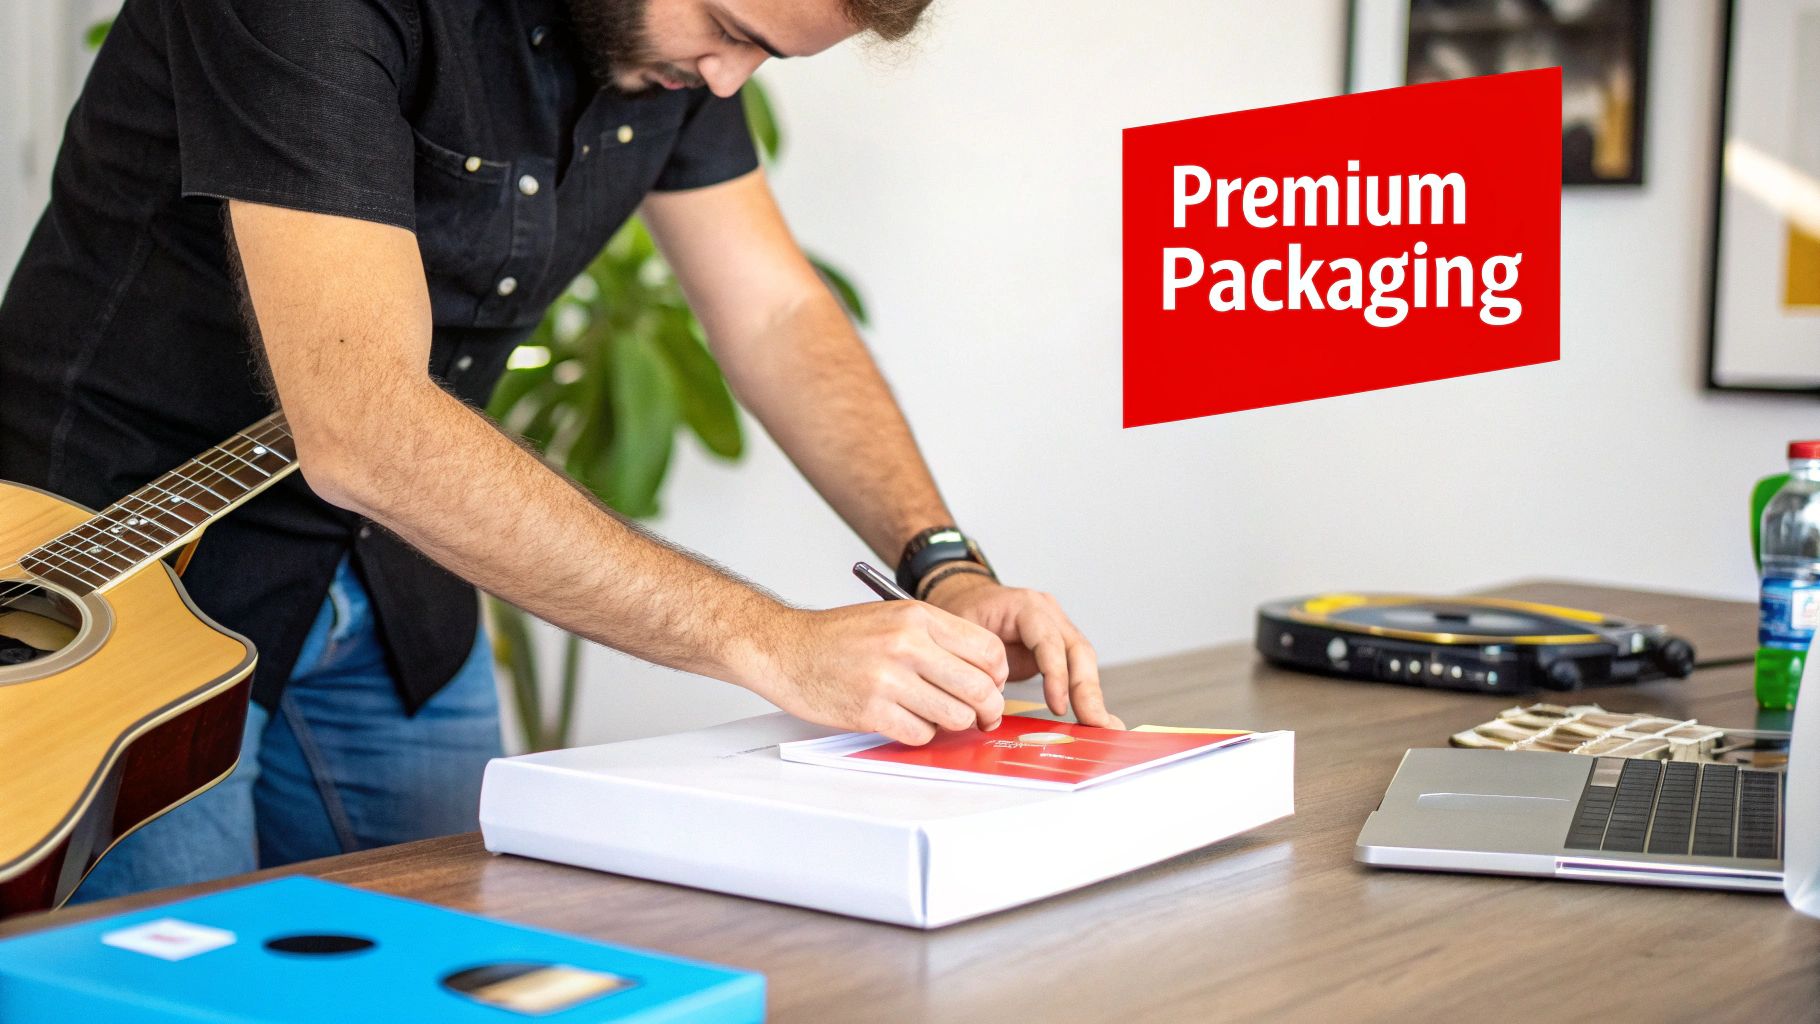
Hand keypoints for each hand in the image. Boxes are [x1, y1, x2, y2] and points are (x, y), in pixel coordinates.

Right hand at [750, 602, 1009, 745]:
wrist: (785, 649)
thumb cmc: (837, 637)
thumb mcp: (892, 617)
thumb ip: (937, 638)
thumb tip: (984, 672)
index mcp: (917, 616)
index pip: (988, 651)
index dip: (998, 676)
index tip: (991, 686)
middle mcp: (907, 644)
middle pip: (980, 688)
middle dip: (988, 709)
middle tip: (982, 716)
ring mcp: (888, 679)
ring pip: (955, 716)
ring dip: (952, 724)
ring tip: (936, 716)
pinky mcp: (871, 710)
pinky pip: (921, 734)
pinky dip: (921, 734)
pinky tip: (907, 721)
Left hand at [923, 573, 1124, 729]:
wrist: (967, 599)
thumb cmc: (962, 614)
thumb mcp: (960, 633)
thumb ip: (974, 664)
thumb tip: (986, 709)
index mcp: (1025, 605)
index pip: (1049, 640)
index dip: (1056, 674)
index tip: (1058, 707)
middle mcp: (1049, 613)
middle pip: (1078, 651)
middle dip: (1087, 691)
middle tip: (1096, 724)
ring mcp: (1058, 629)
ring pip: (1084, 663)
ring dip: (1092, 697)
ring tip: (1105, 728)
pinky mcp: (1059, 649)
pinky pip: (1077, 671)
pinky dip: (1084, 697)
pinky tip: (1094, 720)